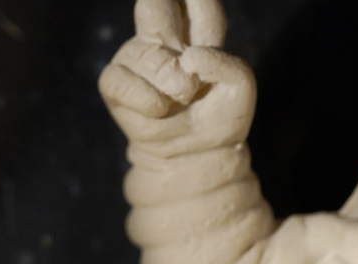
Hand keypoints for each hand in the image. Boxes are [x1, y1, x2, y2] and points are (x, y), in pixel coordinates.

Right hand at [98, 0, 254, 155]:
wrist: (199, 155)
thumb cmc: (220, 118)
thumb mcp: (241, 90)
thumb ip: (229, 66)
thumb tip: (190, 57)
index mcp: (197, 37)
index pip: (201, 8)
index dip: (198, 0)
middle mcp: (165, 41)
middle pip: (158, 6)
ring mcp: (138, 58)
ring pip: (152, 59)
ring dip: (173, 84)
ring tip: (183, 99)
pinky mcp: (117, 83)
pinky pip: (124, 81)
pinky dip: (146, 98)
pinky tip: (160, 108)